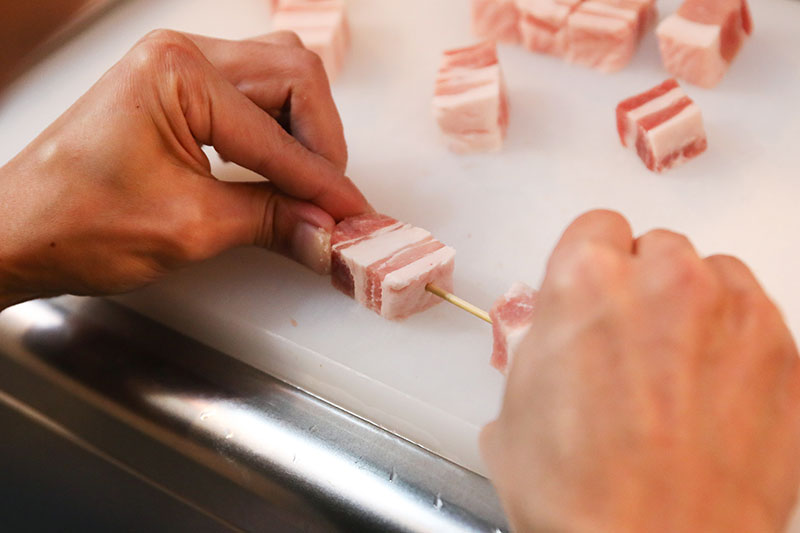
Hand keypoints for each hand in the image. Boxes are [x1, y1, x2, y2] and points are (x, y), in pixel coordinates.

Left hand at [0, 29, 368, 308]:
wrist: (19, 230)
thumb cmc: (77, 222)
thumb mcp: (191, 228)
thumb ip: (272, 222)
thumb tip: (327, 230)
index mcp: (178, 75)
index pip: (279, 133)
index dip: (323, 183)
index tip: (353, 216)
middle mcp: (181, 55)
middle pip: (295, 77)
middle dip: (322, 142)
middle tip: (332, 198)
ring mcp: (179, 67)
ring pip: (280, 78)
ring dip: (306, 131)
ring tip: (309, 186)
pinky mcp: (179, 89)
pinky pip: (253, 95)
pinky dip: (280, 131)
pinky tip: (282, 168)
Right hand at [481, 210, 799, 531]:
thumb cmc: (577, 492)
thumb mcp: (516, 404)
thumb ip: (545, 344)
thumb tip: (562, 339)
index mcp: (586, 281)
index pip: (597, 227)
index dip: (592, 265)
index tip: (596, 295)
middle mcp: (665, 281)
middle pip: (658, 248)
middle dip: (643, 286)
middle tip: (633, 344)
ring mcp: (734, 314)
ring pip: (713, 276)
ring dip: (694, 308)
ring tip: (678, 370)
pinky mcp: (785, 355)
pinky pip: (757, 318)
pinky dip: (737, 342)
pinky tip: (715, 394)